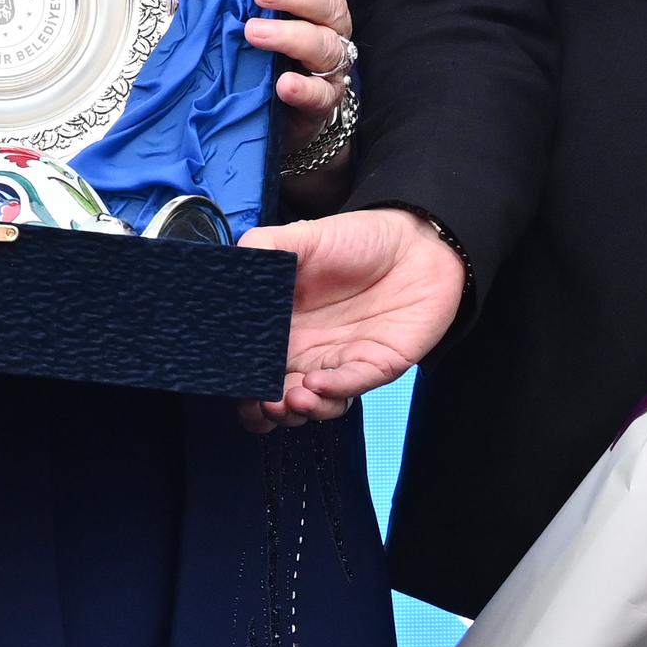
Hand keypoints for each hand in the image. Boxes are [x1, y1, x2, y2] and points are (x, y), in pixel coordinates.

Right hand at [240, 204, 464, 426]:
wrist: (418, 242)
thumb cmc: (359, 240)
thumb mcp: (304, 237)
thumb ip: (264, 248)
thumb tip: (229, 266)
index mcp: (281, 326)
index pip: (252, 364)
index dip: (239, 381)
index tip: (229, 382)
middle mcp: (307, 351)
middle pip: (277, 395)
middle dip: (265, 409)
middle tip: (261, 402)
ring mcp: (340, 362)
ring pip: (314, 403)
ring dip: (299, 409)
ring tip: (289, 399)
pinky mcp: (375, 366)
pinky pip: (351, 386)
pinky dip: (334, 392)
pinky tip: (318, 384)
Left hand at [243, 0, 357, 128]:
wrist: (283, 112)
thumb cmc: (269, 51)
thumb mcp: (262, 17)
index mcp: (321, 0)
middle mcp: (333, 27)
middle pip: (329, 2)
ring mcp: (333, 64)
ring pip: (325, 45)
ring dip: (290, 36)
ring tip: (255, 33)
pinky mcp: (326, 99)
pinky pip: (322, 93)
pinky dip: (304, 88)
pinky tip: (285, 85)